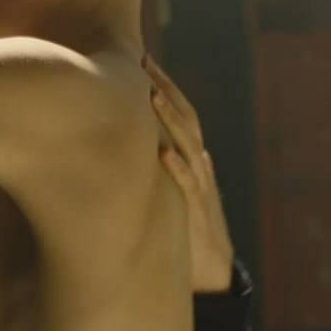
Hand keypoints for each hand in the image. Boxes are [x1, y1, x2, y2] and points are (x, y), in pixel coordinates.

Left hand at [146, 55, 234, 292]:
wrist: (211, 272)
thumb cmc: (181, 227)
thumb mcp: (165, 189)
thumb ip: (150, 167)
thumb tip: (120, 143)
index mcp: (190, 157)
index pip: (178, 113)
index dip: (162, 85)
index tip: (138, 59)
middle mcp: (197, 165)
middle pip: (184, 118)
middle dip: (165, 89)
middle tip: (143, 61)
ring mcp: (199, 187)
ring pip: (187, 145)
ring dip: (170, 120)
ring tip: (152, 95)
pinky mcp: (197, 213)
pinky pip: (188, 188)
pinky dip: (177, 170)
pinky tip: (163, 154)